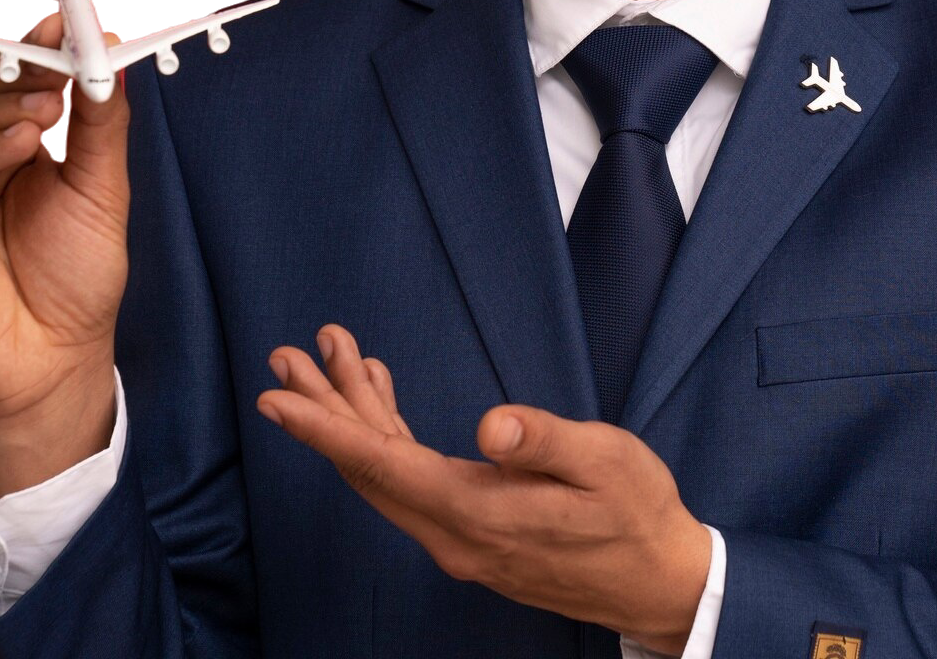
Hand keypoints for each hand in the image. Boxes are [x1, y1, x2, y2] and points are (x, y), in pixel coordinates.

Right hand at [0, 12, 128, 481]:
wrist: (57, 360)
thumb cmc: (75, 279)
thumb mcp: (100, 191)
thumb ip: (99, 128)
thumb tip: (109, 62)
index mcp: (1, 150)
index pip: (5, 86)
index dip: (32, 50)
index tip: (67, 20)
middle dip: (13, 74)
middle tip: (57, 60)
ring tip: (46, 107)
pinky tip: (20, 142)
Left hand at [259, 323, 710, 653]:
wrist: (659, 580)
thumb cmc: (638, 513)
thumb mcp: (607, 463)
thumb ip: (546, 442)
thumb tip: (492, 427)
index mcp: (479, 513)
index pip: (382, 466)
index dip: (324, 430)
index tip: (276, 398)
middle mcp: (454, 536)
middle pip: (368, 470)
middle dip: (323, 410)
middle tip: (288, 356)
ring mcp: (460, 541)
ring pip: (387, 476)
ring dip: (354, 418)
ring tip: (331, 359)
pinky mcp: (473, 536)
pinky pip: (411, 484)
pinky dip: (388, 437)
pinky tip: (382, 401)